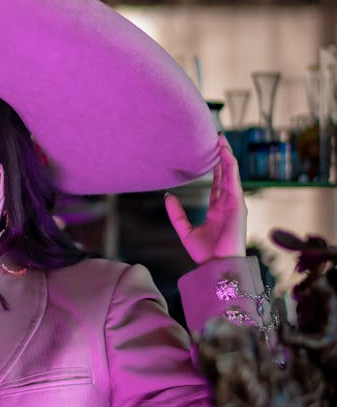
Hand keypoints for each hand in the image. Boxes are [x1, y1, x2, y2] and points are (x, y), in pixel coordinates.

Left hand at [165, 133, 246, 263]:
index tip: (211, 153)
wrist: (216, 266)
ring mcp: (234, 204)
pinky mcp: (238, 205)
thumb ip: (177, 214)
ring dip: (227, 157)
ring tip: (221, 140)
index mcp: (217, 210)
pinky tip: (226, 154)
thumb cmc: (205, 254)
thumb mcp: (185, 231)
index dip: (215, 168)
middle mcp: (227, 204)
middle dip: (222, 157)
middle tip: (218, 139)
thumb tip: (168, 196)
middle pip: (225, 175)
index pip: (216, 184)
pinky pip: (234, 181)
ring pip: (231, 174)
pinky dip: (230, 166)